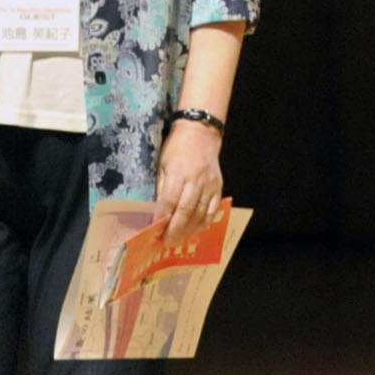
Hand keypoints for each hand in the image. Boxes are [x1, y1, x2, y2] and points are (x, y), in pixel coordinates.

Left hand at [153, 119, 223, 244]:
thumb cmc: (177, 148)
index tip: (155, 231)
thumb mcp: (163, 164)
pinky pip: (213, 210)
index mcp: (178, 172)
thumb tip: (158, 211)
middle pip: (186, 211)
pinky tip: (195, 229)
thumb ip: (162, 188)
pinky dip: (204, 223)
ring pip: (200, 214)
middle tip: (167, 242)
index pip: (169, 201)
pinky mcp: (219, 187)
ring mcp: (210, 185)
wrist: (201, 133)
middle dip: (175, 230)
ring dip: (189, 230)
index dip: (162, 218)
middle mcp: (196, 180)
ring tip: (179, 239)